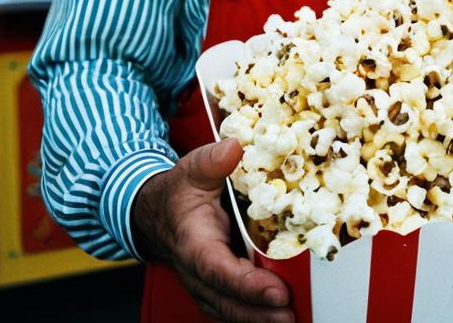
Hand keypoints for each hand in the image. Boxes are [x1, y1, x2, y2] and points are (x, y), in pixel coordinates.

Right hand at [132, 138, 293, 321]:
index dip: (247, 284)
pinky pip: (236, 309)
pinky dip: (257, 315)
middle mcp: (199, 272)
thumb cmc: (179, 191)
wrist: (158, 212)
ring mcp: (207, 285)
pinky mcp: (218, 289)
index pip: (219, 270)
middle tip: (292, 315)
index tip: (277, 291)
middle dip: (260, 313)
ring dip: (261, 319)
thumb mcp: (193, 169)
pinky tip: (281, 315)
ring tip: (294, 318)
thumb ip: (213, 161)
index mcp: (194, 244)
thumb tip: (234, 148)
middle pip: (228, 302)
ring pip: (232, 312)